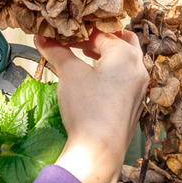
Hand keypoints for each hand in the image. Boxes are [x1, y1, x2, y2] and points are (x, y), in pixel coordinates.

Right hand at [34, 30, 148, 182]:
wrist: (100, 149)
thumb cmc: (87, 108)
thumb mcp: (69, 74)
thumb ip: (56, 51)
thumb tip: (41, 37)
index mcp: (126, 54)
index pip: (101, 33)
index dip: (80, 33)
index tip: (63, 34)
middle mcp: (139, 68)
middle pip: (123, 41)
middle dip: (101, 39)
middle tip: (80, 40)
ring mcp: (140, 87)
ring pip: (126, 60)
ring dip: (107, 55)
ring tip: (85, 56)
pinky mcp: (136, 103)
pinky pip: (126, 78)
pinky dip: (112, 72)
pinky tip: (96, 80)